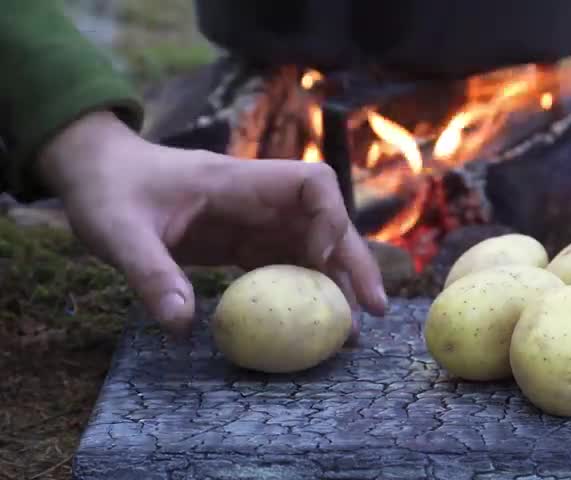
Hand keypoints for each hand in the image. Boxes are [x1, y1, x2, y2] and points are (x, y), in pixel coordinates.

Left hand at [37, 111, 386, 338]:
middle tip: (373, 309)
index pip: (311, 182)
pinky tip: (311, 325)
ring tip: (350, 331)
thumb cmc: (108, 191)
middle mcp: (258, 200)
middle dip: (354, 261)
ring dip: (335, 284)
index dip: (331, 217)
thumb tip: (183, 327)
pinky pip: (285, 267)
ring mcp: (254, 222)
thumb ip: (151, 274)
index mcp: (239, 181)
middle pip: (326, 222)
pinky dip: (304, 293)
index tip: (326, 258)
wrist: (97, 175)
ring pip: (313, 247)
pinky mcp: (243, 243)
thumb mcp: (118, 232)